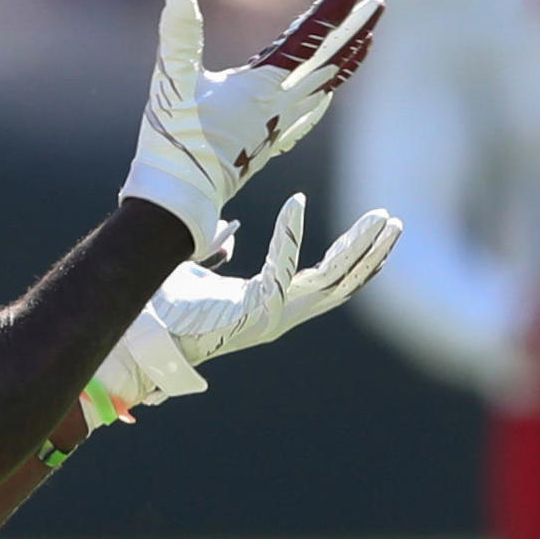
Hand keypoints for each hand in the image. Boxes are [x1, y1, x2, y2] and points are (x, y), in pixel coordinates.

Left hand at [79, 193, 402, 425]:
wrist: (145, 335)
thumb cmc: (170, 308)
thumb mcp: (203, 271)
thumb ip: (221, 251)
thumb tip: (231, 232)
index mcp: (274, 304)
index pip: (330, 282)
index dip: (356, 258)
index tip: (377, 229)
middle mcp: (280, 314)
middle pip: (342, 282)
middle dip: (371, 251)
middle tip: (394, 220)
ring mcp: (271, 316)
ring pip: (328, 281)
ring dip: (356, 248)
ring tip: (380, 220)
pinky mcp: (253, 313)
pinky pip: (280, 271)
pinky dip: (288, 236)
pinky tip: (296, 203)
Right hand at [121, 0, 387, 260]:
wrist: (176, 206)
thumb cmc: (172, 147)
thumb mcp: (171, 88)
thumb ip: (179, 41)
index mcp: (262, 89)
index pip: (308, 41)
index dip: (335, 11)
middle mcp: (278, 108)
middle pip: (327, 62)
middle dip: (353, 30)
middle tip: (379, 3)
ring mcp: (274, 129)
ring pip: (322, 87)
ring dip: (344, 61)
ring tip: (366, 40)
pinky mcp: (263, 145)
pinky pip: (305, 116)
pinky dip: (321, 98)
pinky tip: (326, 97)